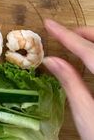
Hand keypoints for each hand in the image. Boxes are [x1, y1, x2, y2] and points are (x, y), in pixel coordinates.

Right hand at [43, 19, 93, 139]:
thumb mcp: (87, 115)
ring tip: (76, 42)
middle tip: (63, 33)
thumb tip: (51, 59)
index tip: (49, 24)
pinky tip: (91, 59)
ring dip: (93, 42)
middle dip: (84, 34)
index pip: (88, 51)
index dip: (66, 36)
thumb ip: (70, 83)